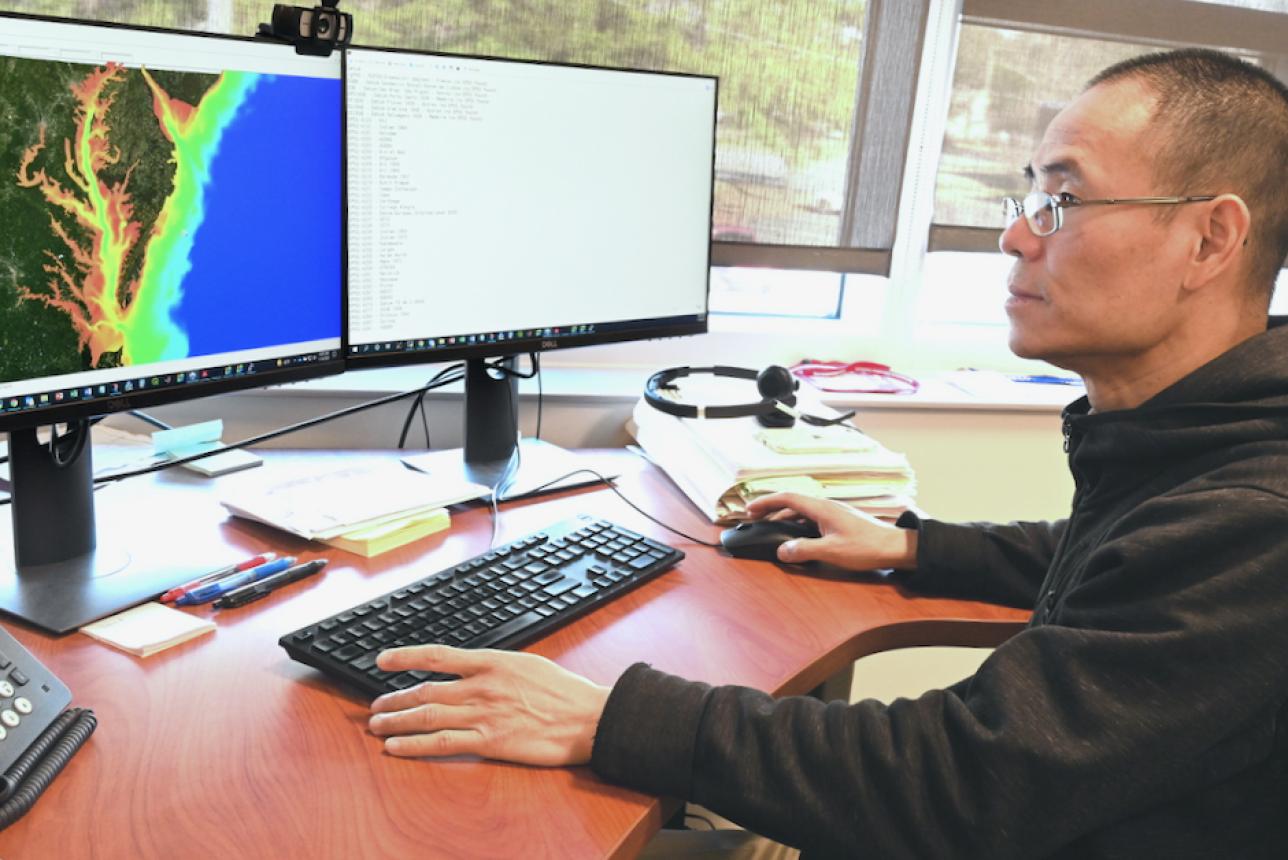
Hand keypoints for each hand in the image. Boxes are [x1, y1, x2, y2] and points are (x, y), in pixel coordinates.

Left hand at [367, 644, 610, 765]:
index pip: (437, 656)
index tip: (383, 660)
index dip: (405, 657)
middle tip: (375, 707)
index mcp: (492, 662)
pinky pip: (442, 743)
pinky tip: (396, 747)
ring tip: (377, 726)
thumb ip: (498, 667)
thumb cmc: (565, 692)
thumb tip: (475, 669)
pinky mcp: (489, 741)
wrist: (587, 717)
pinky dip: (414, 745)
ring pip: (427, 715)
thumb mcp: (528, 664)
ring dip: (397, 720)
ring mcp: (483, 714)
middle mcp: (481, 686)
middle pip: (425, 690)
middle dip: (394, 699)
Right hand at [744, 492, 916, 569]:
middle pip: (792, 503)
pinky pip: (811, 518)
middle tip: (754, 517)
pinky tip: (796, 535)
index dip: (765, 502)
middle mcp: (826, 507)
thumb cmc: (867, 547)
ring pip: (802, 511)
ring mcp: (833, 513)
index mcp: (822, 509)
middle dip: (770, 508)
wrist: (895, 547)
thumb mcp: (832, 551)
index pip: (787, 498)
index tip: (749, 509)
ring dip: (784, 517)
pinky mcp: (839, 522)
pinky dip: (797, 523)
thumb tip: (782, 551)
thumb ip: (804, 550)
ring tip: (770, 526)